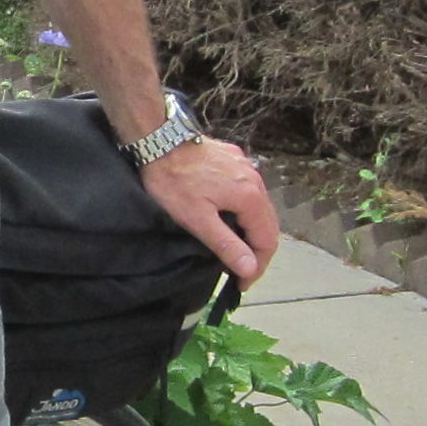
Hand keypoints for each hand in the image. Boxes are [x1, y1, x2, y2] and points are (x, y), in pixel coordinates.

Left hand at [143, 136, 277, 285]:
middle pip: (267, 224)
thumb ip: (227, 245)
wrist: (159, 141)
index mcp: (251, 197)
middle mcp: (256, 180)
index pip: (267, 240)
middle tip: (240, 273)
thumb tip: (251, 269)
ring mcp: (246, 167)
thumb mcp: (198, 220)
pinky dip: (244, 211)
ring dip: (250, 231)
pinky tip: (229, 219)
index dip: (257, 267)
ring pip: (258, 207)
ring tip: (235, 250)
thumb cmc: (174, 183)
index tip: (242, 284)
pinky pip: (248, 191)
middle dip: (256, 252)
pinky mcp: (234, 159)